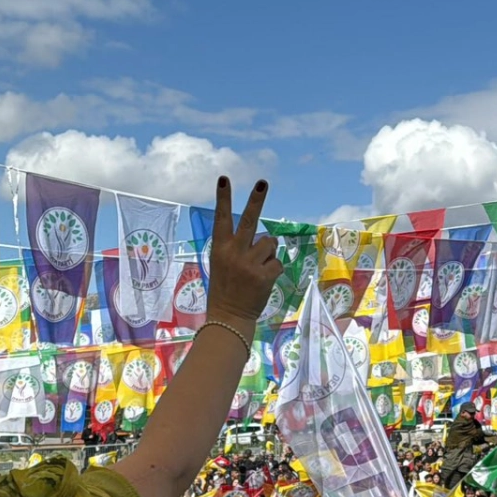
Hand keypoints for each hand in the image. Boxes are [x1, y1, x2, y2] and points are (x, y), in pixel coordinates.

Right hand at [206, 178, 282, 323]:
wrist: (228, 318)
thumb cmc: (225, 291)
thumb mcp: (222, 265)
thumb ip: (237, 249)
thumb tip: (264, 238)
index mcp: (220, 249)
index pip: (221, 218)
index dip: (223, 198)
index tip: (223, 179)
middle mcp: (233, 252)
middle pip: (248, 220)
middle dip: (256, 200)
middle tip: (263, 183)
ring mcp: (249, 263)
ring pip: (269, 243)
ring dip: (268, 253)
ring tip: (257, 269)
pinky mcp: (263, 275)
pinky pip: (277, 263)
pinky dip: (273, 270)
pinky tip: (263, 281)